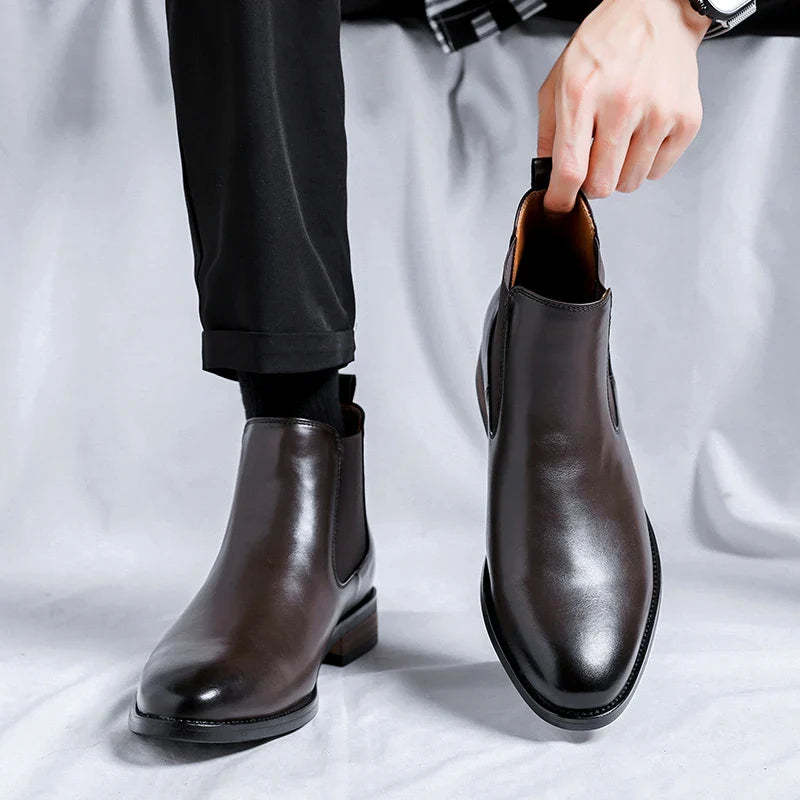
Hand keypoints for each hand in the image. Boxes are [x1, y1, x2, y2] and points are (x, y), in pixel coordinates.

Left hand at [537, 0, 709, 212]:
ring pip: (630, 183)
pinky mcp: (686, 120)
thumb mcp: (558, 81)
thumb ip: (548, 133)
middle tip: (593, 160)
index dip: (561, 197)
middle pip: (601, 185)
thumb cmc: (605, 45)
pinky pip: (658, 171)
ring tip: (620, 140)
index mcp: (582, 94)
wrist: (657, 12)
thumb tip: (547, 177)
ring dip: (620, 172)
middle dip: (592, 182)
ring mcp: (658, 113)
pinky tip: (642, 133)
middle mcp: (622, 103)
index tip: (559, 205)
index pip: (570, 169)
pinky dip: (646, 161)